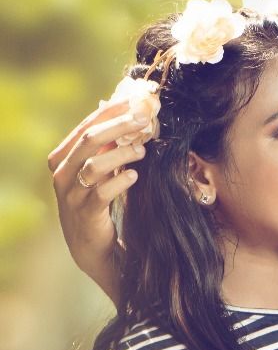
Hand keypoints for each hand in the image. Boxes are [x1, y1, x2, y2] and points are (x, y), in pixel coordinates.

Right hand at [48, 100, 151, 302]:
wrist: (92, 246)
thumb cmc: (97, 201)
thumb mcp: (99, 171)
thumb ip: (107, 147)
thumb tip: (127, 114)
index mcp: (62, 157)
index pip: (85, 126)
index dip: (110, 112)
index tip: (134, 103)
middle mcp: (62, 173)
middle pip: (89, 140)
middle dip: (119, 126)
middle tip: (143, 120)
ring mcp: (71, 194)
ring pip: (95, 165)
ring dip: (122, 154)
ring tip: (143, 150)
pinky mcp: (85, 213)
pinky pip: (102, 193)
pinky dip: (120, 181)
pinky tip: (134, 176)